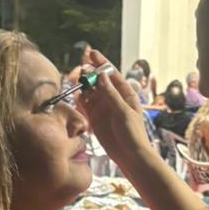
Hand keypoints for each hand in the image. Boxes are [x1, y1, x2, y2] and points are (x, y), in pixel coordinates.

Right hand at [76, 47, 153, 170]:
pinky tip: (76, 95)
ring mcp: (103, 108)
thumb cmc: (133, 133)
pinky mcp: (95, 119)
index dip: (101, 63)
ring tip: (75, 80)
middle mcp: (113, 98)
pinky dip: (80, 100)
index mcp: (125, 93)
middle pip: (98, 81)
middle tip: (80, 68)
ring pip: (90, 92)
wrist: (130, 155)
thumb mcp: (123, 111)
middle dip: (89, 73)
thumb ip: (111, 94)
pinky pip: (85, 106)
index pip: (111, 74)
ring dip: (83, 86)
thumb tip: (101, 77)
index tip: (91, 53)